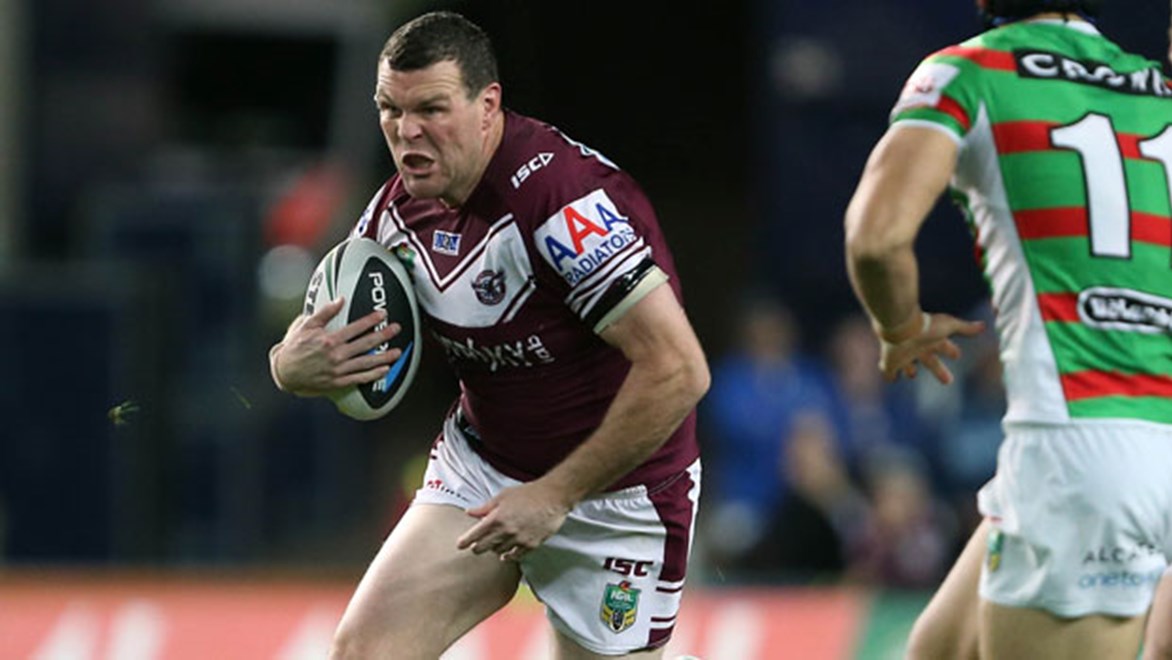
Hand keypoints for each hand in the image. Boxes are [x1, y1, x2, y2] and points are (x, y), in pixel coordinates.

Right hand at [272, 297, 402, 395]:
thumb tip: (340, 300)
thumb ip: (325, 312)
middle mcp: (336, 355)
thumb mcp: (306, 326)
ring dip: (384, 357)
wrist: (285, 372)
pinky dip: (373, 374)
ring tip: (398, 352)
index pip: (356, 328)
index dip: (371, 320)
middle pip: (366, 344)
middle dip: (383, 335)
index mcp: (330, 340)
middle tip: (397, 329)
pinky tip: (385, 370)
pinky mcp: (338, 382)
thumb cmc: (294, 347)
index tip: (383, 314)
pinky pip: (359, 378)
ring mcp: (338, 370)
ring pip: (366, 363)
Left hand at [456, 481, 572, 561]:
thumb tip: (469, 512)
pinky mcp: (531, 545)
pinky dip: (509, 556)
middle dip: (477, 547)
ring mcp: (519, 539)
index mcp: (497, 518)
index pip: (475, 534)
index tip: (460, 545)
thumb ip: (485, 507)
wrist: (553, 497)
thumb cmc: (528, 493)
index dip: (465, 541)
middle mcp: (506, 531)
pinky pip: (516, 555)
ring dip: (494, 549)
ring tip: (493, 546)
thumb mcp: (503, 496)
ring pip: (499, 552)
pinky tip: (506, 554)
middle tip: (475, 547)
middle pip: (484, 547)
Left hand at [877, 311, 984, 384]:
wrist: (900, 326)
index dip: (951, 351)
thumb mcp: (949, 326)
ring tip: (912, 374)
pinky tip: (891, 378)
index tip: (957, 355)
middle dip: (939, 370)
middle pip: (930, 361)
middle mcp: (918, 349)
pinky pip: (889, 372)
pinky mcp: (890, 362)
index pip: (945, 347)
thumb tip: (983, 326)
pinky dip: (890, 375)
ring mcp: (904, 356)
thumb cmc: (926, 326)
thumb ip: (965, 328)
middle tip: (949, 381)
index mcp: (933, 341)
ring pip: (908, 365)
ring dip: (910, 370)